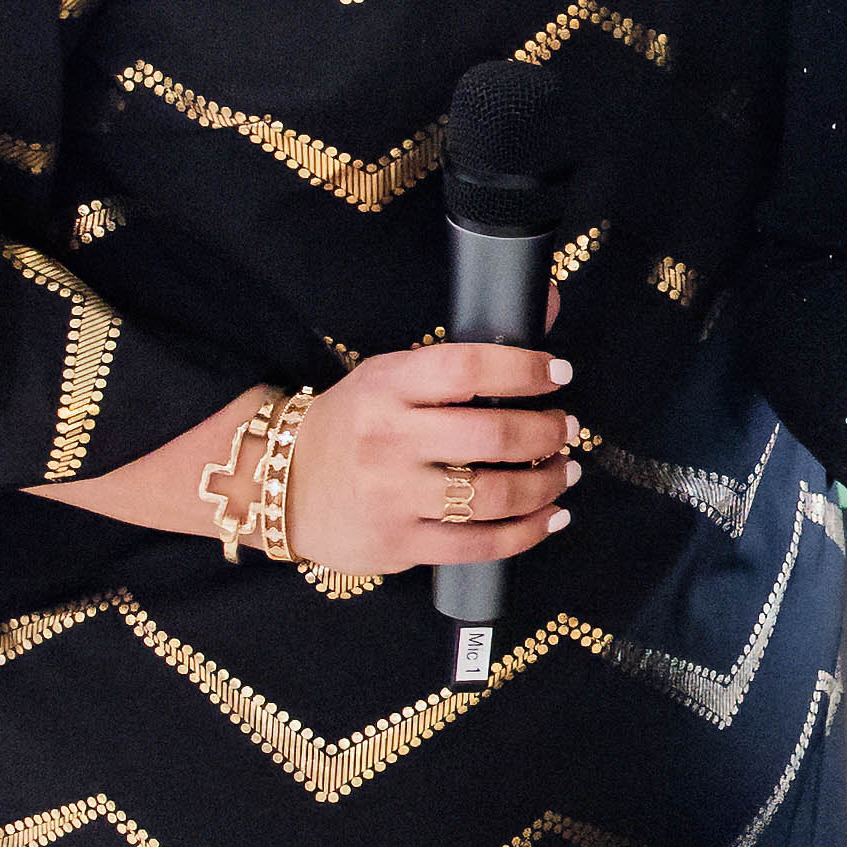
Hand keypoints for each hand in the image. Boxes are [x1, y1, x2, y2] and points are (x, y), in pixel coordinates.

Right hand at [271, 340, 579, 584]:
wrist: (280, 485)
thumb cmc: (352, 425)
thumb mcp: (390, 376)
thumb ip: (461, 355)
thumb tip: (542, 302)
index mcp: (386, 386)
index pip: (466, 369)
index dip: (523, 369)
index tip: (559, 374)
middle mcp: (388, 440)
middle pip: (491, 435)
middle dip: (546, 431)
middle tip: (565, 428)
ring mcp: (392, 496)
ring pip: (494, 495)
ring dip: (545, 482)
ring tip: (563, 471)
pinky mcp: (399, 543)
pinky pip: (480, 544)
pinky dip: (528, 532)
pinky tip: (551, 516)